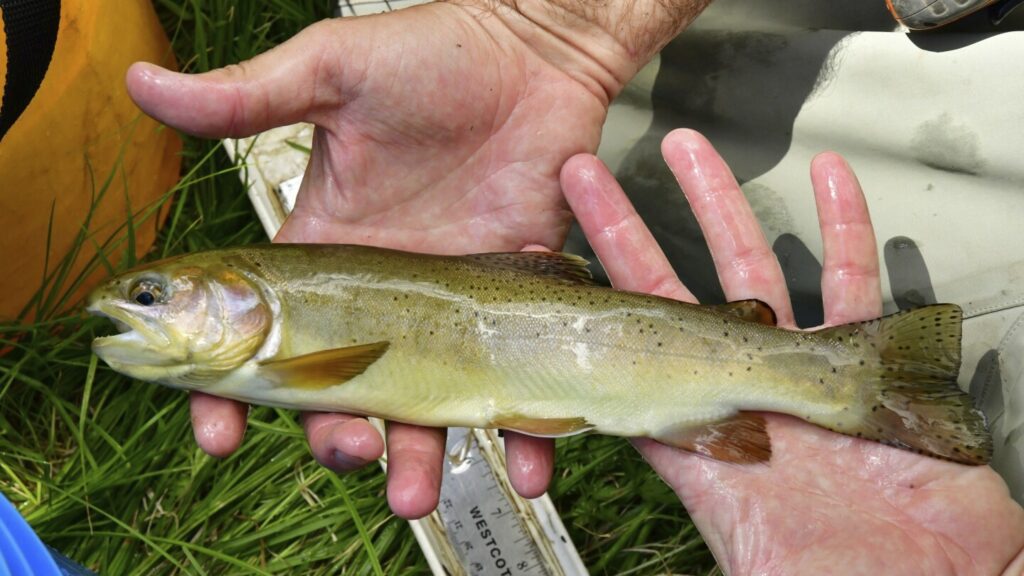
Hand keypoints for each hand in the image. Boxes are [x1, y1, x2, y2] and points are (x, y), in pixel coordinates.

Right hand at [126, 1, 708, 517]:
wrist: (535, 52)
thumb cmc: (434, 54)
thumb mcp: (333, 72)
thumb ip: (250, 97)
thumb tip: (145, 85)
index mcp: (323, 248)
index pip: (262, 336)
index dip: (231, 390)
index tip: (217, 431)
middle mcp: (380, 292)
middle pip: (342, 392)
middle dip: (334, 436)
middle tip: (347, 451)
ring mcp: (448, 304)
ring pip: (422, 403)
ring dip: (416, 455)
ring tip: (413, 489)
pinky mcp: (512, 301)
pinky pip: (514, 379)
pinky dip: (524, 431)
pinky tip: (529, 465)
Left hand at [561, 129, 1023, 573]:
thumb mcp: (752, 560)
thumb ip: (693, 503)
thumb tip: (612, 515)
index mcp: (700, 440)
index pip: (622, 358)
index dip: (584, 309)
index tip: (551, 261)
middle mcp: (741, 395)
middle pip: (668, 297)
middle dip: (625, 234)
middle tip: (585, 178)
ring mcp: (801, 373)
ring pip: (754, 271)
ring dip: (721, 207)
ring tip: (689, 152)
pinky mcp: (868, 363)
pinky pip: (855, 280)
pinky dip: (843, 227)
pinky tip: (827, 182)